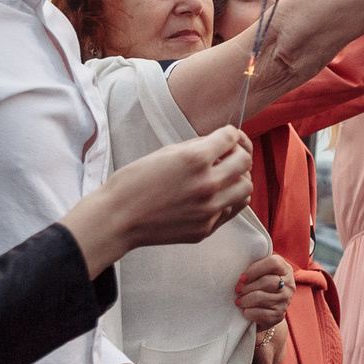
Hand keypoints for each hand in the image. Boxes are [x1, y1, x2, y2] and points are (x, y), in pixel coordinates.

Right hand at [65, 127, 252, 270]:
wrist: (116, 220)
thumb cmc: (133, 183)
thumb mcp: (165, 153)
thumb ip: (197, 147)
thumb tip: (219, 144)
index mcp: (196, 159)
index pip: (232, 137)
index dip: (229, 134)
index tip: (224, 137)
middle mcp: (208, 184)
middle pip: (245, 161)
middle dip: (238, 153)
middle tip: (226, 156)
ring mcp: (209, 209)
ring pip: (246, 188)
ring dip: (238, 178)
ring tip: (223, 177)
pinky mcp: (206, 228)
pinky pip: (232, 210)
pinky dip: (228, 199)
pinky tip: (213, 196)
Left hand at [233, 254, 295, 332]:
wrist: (265, 312)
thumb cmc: (258, 287)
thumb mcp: (260, 273)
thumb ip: (255, 266)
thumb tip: (236, 262)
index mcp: (285, 269)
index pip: (274, 263)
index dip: (255, 270)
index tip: (242, 278)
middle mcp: (289, 284)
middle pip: (267, 282)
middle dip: (247, 287)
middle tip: (237, 290)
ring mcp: (285, 301)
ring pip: (261, 298)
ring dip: (245, 300)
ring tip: (239, 301)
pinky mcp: (278, 315)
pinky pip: (260, 313)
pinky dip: (248, 312)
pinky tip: (245, 311)